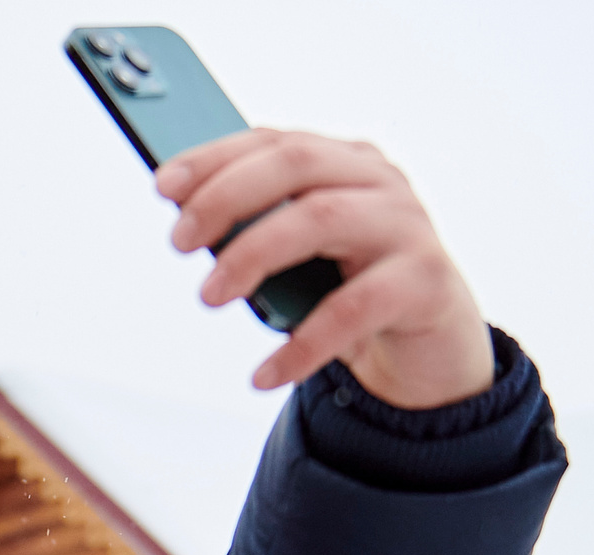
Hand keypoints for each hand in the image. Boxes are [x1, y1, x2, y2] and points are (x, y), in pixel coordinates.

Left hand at [156, 130, 491, 406]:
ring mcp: (408, 226)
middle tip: (178, 243)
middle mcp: (380, 181)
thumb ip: (258, 232)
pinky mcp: (427, 281)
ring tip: (207, 296)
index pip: (274, 141)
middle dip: (227, 196)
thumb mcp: (300, 259)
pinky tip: (264, 374)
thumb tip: (190, 226)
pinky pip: (355, 309)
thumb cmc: (352, 293)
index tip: (161, 186)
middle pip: (296, 165)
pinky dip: (303, 344)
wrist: (431, 351)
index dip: (215, 158)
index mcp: (344, 162)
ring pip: (323, 218)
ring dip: (254, 254)